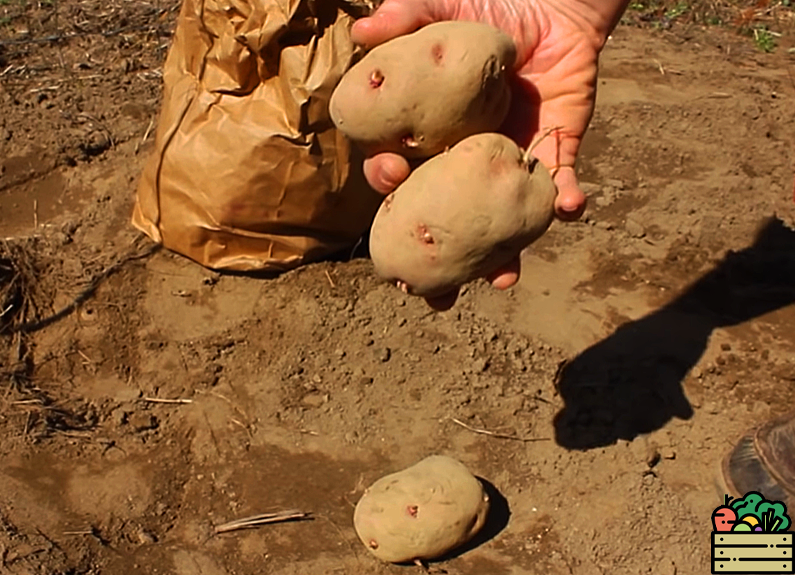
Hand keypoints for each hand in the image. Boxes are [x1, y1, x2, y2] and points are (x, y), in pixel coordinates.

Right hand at [353, 0, 610, 309]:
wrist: (553, 3)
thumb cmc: (489, 9)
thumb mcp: (445, 10)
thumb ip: (407, 18)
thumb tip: (361, 33)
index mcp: (433, 138)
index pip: (403, 172)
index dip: (391, 182)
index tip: (390, 180)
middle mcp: (467, 162)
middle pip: (447, 219)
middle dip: (440, 257)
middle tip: (433, 287)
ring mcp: (510, 164)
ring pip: (500, 222)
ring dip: (503, 256)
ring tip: (502, 280)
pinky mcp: (554, 154)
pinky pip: (559, 184)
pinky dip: (566, 199)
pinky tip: (569, 209)